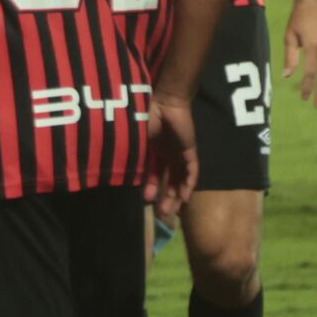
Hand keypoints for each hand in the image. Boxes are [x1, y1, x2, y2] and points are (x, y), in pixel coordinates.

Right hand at [144, 92, 199, 217]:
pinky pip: (192, 172)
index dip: (152, 188)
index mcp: (155, 151)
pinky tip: (186, 198)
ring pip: (181, 180)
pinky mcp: (190, 152)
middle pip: (170, 181)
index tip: (147, 201)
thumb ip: (136, 155)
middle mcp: (169, 155)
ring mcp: (180, 154)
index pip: (155, 175)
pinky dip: (189, 185)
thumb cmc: (147, 115)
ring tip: (172, 212)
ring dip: (177, 196)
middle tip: (162, 215)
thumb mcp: (138, 140)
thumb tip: (124, 171)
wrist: (166, 101)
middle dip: (166, 198)